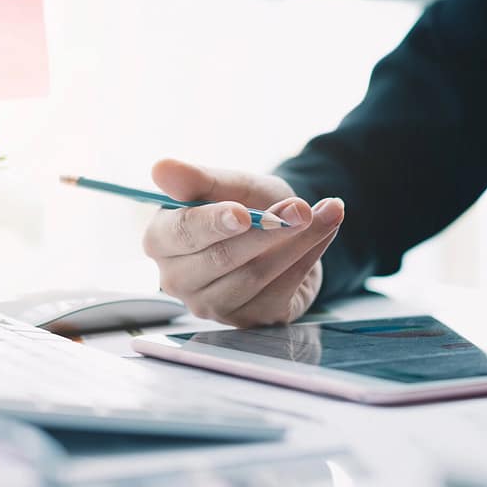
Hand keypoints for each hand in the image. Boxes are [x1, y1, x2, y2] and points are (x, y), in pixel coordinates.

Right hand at [142, 159, 343, 326]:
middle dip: (266, 231)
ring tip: (325, 213)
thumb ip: (197, 179)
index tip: (243, 213)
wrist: (281, 235)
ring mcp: (212, 306)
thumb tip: (161, 168)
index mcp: (161, 241)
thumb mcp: (228, 185)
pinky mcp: (248, 319)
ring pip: (254, 275)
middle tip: (300, 209)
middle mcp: (178, 280)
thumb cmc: (245, 206)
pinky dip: (308, 258)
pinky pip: (280, 290)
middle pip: (221, 258)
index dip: (212, 223)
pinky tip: (325, 231)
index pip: (181, 233)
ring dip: (296, 242)